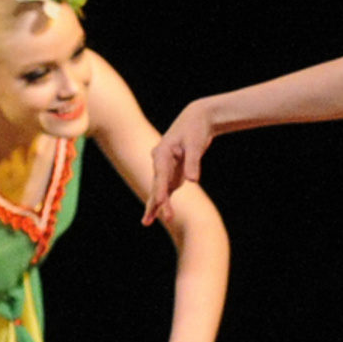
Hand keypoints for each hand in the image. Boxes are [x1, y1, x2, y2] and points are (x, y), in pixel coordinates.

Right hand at [142, 103, 213, 224]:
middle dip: (156, 202)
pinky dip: (162, 201)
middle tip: (149, 220)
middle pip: (158, 184)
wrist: (196, 119)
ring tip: (146, 222)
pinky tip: (157, 214)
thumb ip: (193, 162)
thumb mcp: (195, 144)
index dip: (160, 190)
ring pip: (159, 189)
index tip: (159, 202)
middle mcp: (160, 161)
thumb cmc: (195, 129)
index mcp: (163, 152)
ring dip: (155, 205)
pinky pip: (166, 189)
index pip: (161, 174)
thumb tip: (193, 181)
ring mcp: (165, 167)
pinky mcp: (173, 172)